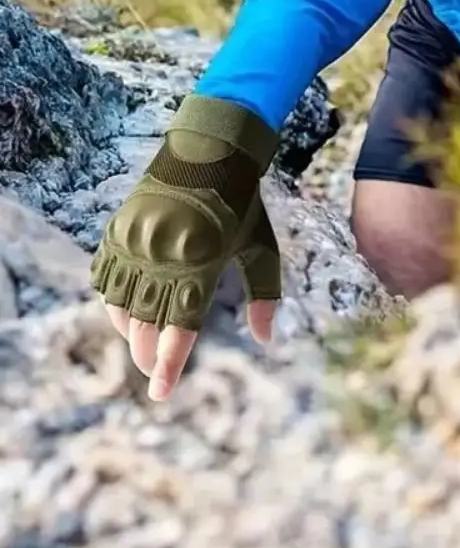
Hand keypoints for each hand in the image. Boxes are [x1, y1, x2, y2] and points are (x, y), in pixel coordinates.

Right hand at [89, 94, 280, 400]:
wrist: (210, 153)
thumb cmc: (243, 205)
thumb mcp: (261, 248)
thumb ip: (264, 294)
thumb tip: (266, 339)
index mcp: (201, 265)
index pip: (181, 328)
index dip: (170, 365)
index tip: (160, 394)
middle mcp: (163, 258)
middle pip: (147, 324)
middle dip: (148, 353)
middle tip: (154, 370)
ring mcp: (137, 244)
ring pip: (121, 305)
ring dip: (129, 330)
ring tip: (141, 343)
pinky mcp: (119, 230)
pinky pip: (105, 277)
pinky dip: (111, 299)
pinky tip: (123, 309)